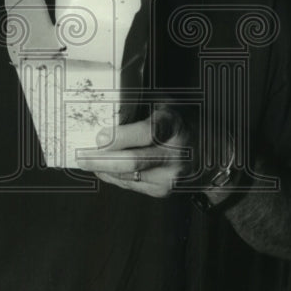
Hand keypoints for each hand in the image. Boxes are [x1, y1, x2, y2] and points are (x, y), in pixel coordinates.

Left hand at [76, 106, 192, 197]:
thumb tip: (103, 99)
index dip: (121, 137)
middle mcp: (174, 154)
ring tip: (85, 160)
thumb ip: (139, 103)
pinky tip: (102, 168)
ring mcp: (169, 176)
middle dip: (102, 160)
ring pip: (128, 177)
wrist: (210, 153)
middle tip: (80, 156)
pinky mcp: (162, 191)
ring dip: (103, 169)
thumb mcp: (166, 104)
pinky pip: (130, 186)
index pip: (148, 133)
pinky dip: (113, 177)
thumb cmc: (181, 121)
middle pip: (133, 162)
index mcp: (174, 126)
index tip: (100, 136)